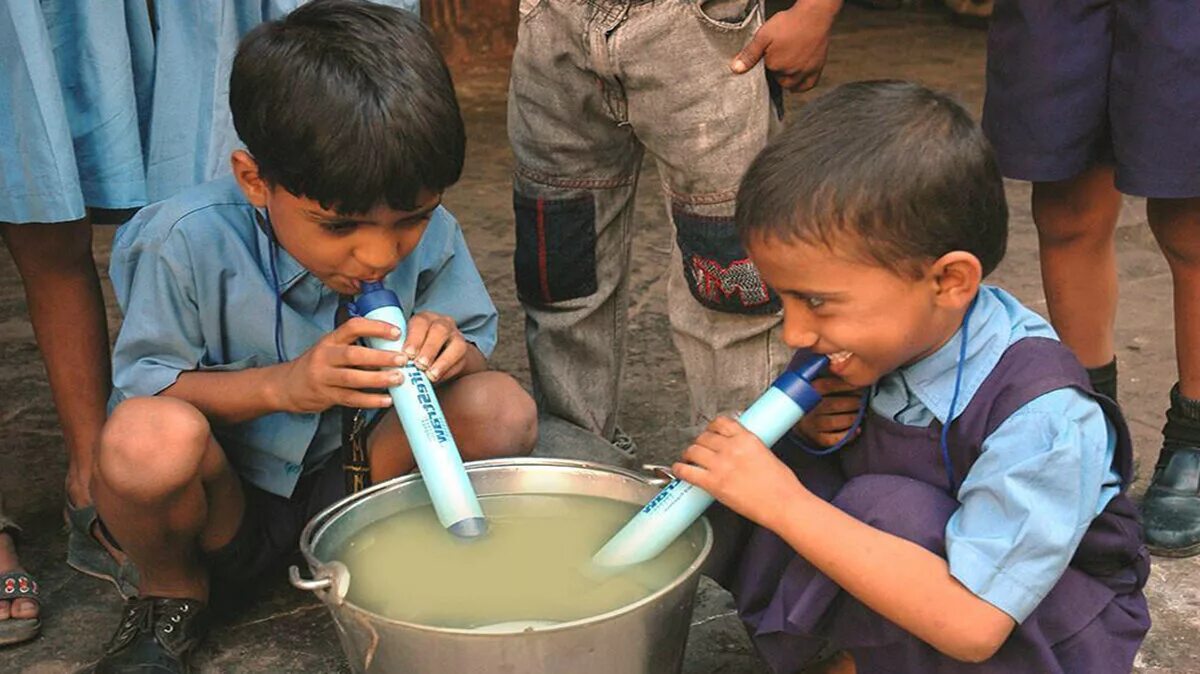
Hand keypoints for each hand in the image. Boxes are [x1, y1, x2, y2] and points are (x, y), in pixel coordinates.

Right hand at [276, 317, 404, 412]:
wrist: (287, 386)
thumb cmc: (318, 364)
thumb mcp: (331, 347)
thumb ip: (354, 345)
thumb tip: (391, 345)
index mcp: (330, 340)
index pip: (352, 326)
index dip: (376, 327)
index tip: (397, 332)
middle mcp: (325, 356)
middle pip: (353, 355)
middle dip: (380, 357)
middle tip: (402, 358)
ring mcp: (324, 377)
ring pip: (352, 378)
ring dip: (378, 379)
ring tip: (399, 379)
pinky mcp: (326, 396)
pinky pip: (351, 399)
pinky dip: (371, 400)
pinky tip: (387, 400)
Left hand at [398, 311, 469, 382]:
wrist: (436, 353)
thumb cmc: (413, 350)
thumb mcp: (404, 344)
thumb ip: (396, 350)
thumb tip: (383, 364)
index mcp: (424, 318)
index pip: (420, 323)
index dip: (414, 339)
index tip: (407, 354)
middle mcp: (442, 323)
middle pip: (440, 331)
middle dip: (429, 349)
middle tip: (420, 365)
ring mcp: (456, 336)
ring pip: (455, 344)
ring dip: (442, 362)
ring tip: (431, 375)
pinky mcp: (463, 351)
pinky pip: (460, 360)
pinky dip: (448, 371)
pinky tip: (438, 379)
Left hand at [672, 416, 807, 529]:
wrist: (784, 504)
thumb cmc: (782, 485)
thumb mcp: (767, 454)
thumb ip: (749, 449)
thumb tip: (739, 451)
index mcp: (747, 439)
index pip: (721, 422)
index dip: (711, 427)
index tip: (709, 431)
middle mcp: (731, 448)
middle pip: (704, 437)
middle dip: (699, 442)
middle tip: (698, 449)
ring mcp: (721, 465)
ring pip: (693, 451)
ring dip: (688, 454)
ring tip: (688, 459)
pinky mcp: (714, 483)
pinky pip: (688, 472)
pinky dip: (680, 469)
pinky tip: (679, 469)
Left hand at [731, 0, 840, 91]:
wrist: (813, 15)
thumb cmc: (789, 23)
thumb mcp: (764, 35)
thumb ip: (750, 54)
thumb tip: (736, 69)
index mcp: (775, 66)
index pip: (765, 74)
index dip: (766, 65)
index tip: (768, 57)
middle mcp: (791, 73)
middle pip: (779, 81)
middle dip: (776, 74)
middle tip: (777, 59)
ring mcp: (804, 72)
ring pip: (792, 85)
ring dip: (787, 80)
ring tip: (785, 68)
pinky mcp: (817, 69)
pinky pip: (808, 85)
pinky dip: (801, 86)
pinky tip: (797, 81)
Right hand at [793, 376, 864, 446]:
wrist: (793, 418)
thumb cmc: (808, 398)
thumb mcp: (811, 384)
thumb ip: (823, 375)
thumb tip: (843, 368)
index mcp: (806, 392)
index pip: (828, 385)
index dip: (847, 385)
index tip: (859, 386)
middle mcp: (808, 408)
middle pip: (835, 404)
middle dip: (853, 402)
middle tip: (862, 401)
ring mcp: (812, 424)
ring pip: (836, 421)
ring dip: (853, 417)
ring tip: (861, 414)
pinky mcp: (816, 438)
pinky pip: (834, 439)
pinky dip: (848, 435)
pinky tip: (857, 430)